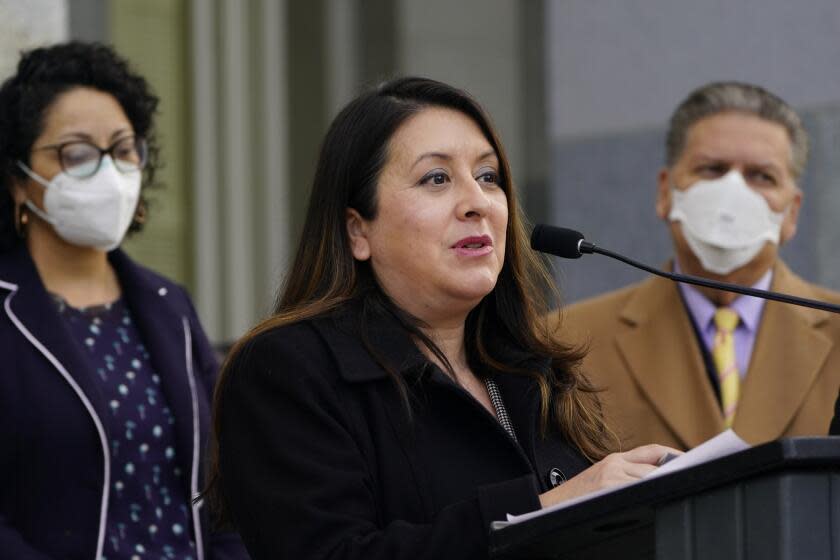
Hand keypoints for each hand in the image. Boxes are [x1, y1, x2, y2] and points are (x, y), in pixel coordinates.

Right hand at [538, 444, 681, 508]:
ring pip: (650, 477)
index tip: (691, 461)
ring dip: (665, 484)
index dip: (675, 455)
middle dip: (674, 472)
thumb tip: (659, 477)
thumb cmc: (576, 499)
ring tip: (678, 490)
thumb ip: (625, 474)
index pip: (652, 451)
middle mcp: (614, 464)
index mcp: (613, 460)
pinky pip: (639, 489)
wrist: (547, 506)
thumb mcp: (600, 478)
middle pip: (656, 465)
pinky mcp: (609, 489)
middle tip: (693, 478)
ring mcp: (612, 477)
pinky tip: (659, 498)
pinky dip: (652, 492)